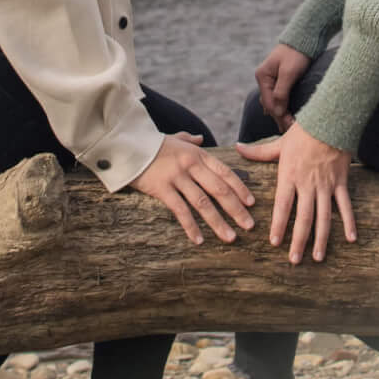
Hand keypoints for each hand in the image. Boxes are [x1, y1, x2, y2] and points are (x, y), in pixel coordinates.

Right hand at [127, 132, 255, 244]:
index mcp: (197, 154)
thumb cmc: (152, 143)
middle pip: (219, 190)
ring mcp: (177, 177)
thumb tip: (201, 137)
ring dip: (219, 222)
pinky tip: (199, 240)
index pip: (225, 172)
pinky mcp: (162, 188)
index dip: (240, 188)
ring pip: (203, 203)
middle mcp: (191, 165)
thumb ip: (190, 140)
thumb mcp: (175, 138)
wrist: (127, 143)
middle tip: (249, 225)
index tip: (251, 203)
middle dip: (236, 209)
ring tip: (230, 237)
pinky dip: (191, 227)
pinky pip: (180, 211)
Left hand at [235, 122, 356, 263]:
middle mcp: (308, 184)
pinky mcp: (341, 183)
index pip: (282, 205)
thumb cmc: (303, 132)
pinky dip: (349, 222)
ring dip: (321, 239)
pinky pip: (346, 206)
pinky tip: (351, 239)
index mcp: (290, 176)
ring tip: (317, 257)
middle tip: (294, 260)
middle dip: (298, 241)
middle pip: (303, 218)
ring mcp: (326, 185)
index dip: (278, 224)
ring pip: (324, 217)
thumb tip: (237, 148)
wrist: (331, 119)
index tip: (275, 242)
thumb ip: (259, 152)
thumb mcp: (279, 144)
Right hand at [254, 43, 311, 129]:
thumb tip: (277, 112)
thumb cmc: (297, 53)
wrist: (305, 38)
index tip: (290, 127)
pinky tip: (287, 115)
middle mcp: (264, 78)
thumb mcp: (289, 72)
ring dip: (280, 114)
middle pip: (270, 104)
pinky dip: (282, 106)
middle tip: (290, 132)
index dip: (279, 116)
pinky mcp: (280, 79)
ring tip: (288, 127)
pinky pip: (278, 97)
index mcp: (263, 76)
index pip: (269, 102)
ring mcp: (271, 79)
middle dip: (279, 118)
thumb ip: (282, 92)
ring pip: (274, 101)